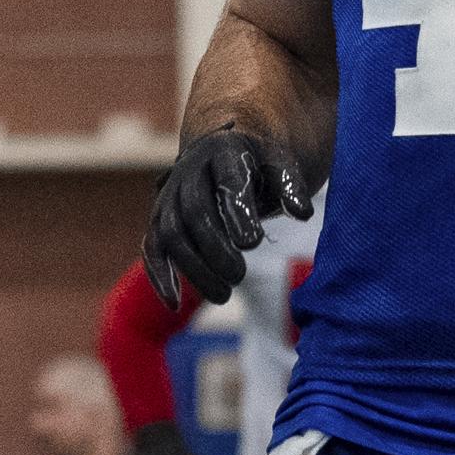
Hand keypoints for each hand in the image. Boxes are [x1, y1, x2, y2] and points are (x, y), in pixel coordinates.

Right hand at [141, 126, 312, 307]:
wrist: (222, 155)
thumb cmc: (257, 165)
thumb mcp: (279, 165)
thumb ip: (291, 186)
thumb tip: (302, 213)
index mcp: (224, 151)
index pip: (228, 182)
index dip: (237, 212)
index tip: (253, 243)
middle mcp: (189, 171)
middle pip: (194, 212)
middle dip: (214, 248)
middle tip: (239, 276)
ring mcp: (169, 196)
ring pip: (170, 233)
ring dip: (194, 269)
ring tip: (224, 295)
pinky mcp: (159, 219)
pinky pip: (151, 247)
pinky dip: (159, 275)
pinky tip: (175, 303)